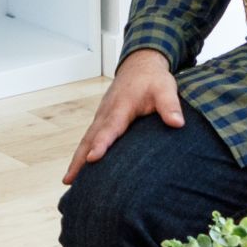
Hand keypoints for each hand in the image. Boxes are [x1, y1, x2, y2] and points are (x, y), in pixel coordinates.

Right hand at [63, 49, 184, 184]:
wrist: (140, 65)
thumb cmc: (153, 79)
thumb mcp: (165, 89)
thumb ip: (170, 106)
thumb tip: (177, 124)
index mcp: (121, 107)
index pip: (110, 128)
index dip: (101, 144)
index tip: (93, 159)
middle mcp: (106, 113)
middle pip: (89, 139)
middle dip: (79, 159)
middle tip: (69, 180)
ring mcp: (101, 117)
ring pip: (86, 140)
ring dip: (77, 159)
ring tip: (68, 181)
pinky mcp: (102, 120)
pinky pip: (89, 138)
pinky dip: (82, 153)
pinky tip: (80, 169)